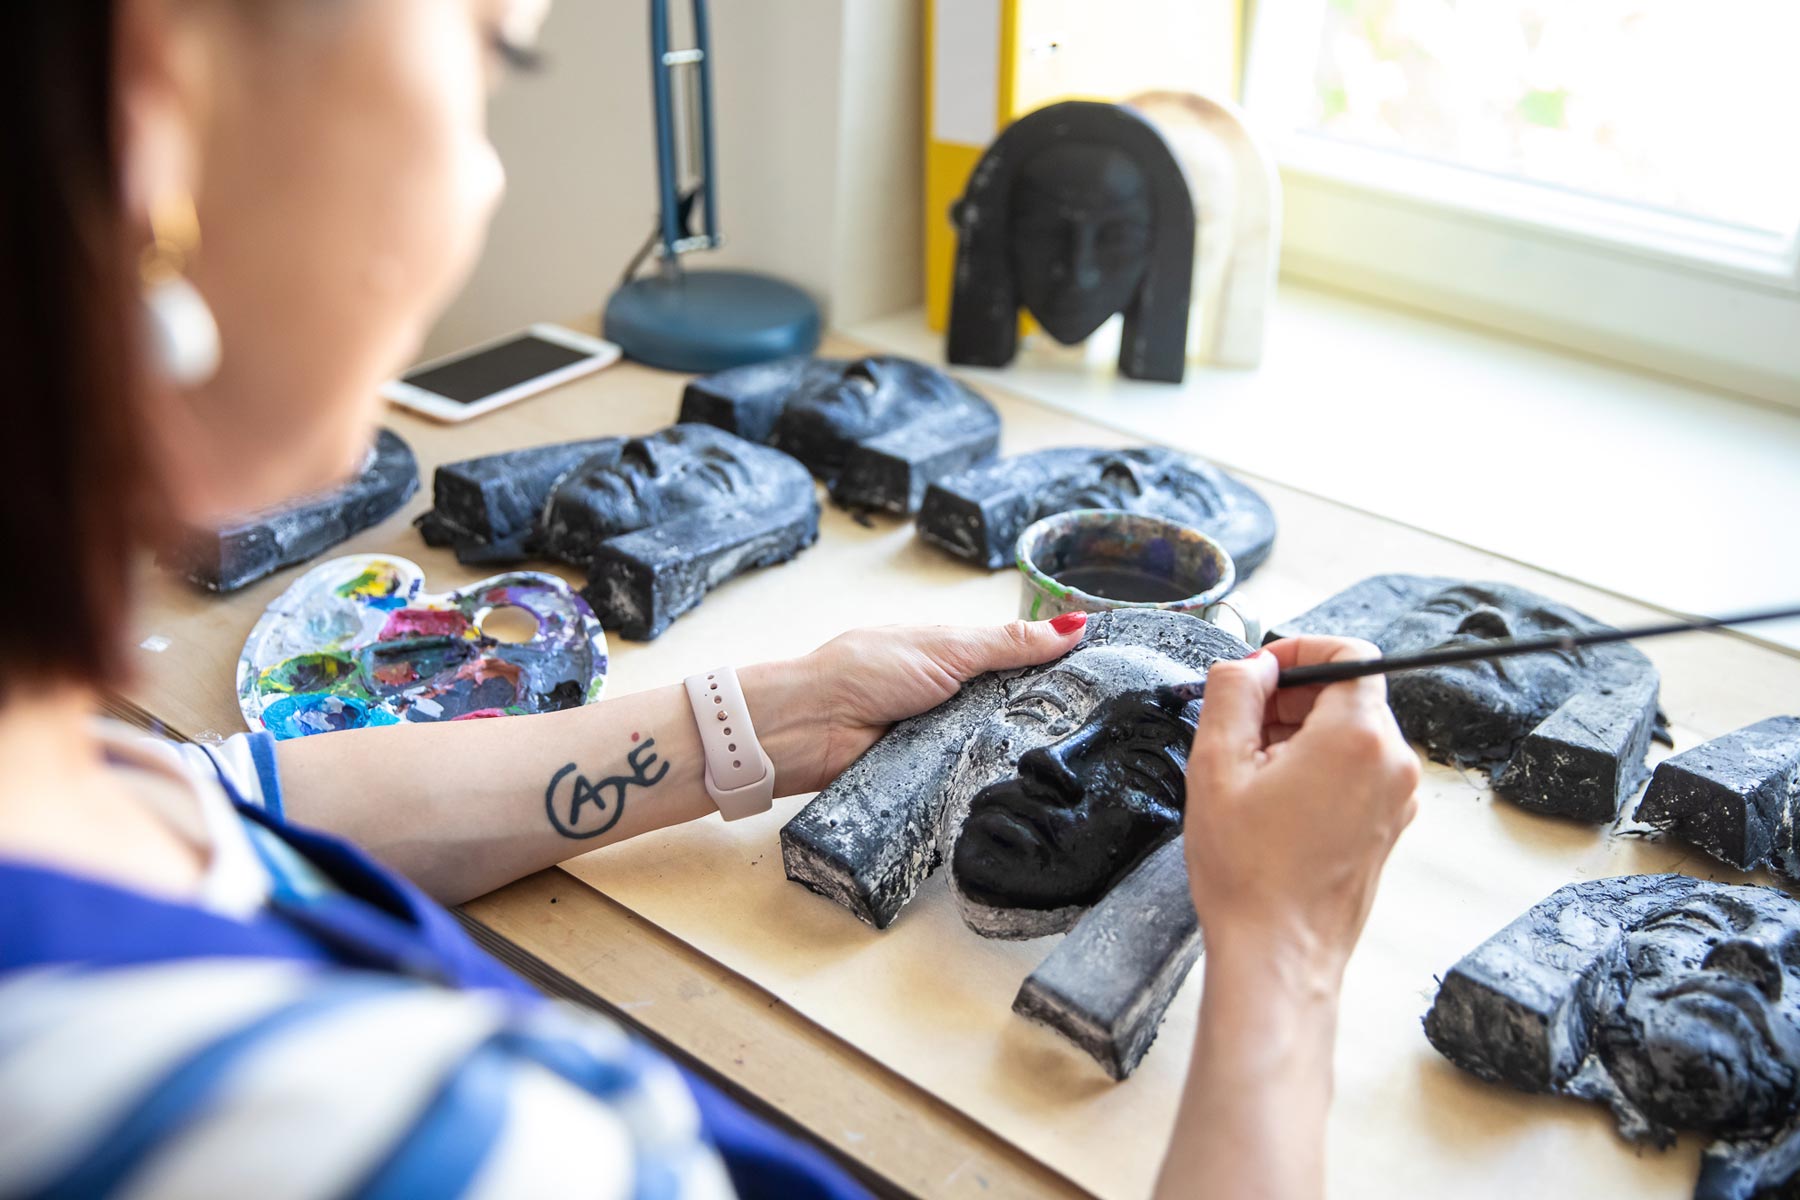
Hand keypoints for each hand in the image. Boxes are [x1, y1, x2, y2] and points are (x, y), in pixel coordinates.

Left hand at [746, 613, 1088, 794]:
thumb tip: (1073, 627)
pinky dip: (985, 781)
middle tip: (1091, 730)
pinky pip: (969, 781)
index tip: (1103, 682)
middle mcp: (950, 698)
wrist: (810, 725)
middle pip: (1011, 711)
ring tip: (1062, 762)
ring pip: (994, 749)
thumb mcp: (948, 647)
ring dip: (1013, 752)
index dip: (1056, 673)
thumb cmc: (865, 671)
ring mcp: (940, 739)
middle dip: (1040, 720)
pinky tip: (1016, 786)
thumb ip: (1010, 643)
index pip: (1018, 664)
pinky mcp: (930, 778)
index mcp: (954, 657)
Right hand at [1183, 636, 1419, 980]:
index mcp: (1357, 736)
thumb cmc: (1248, 871)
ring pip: (1349, 733)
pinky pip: (1355, 770)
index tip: (1260, 671)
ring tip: (1249, 774)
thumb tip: (1250, 664)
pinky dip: (1316, 767)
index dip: (1299, 649)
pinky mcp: (1388, 825)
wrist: (1278, 953)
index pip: (1349, 652)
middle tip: (1238, 727)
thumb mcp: (1216, 765)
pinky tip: (1271, 801)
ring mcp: (1397, 798)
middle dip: (1290, 698)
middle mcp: (1391, 762)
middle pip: (1348, 693)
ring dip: (1299, 734)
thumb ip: (1233, 693)